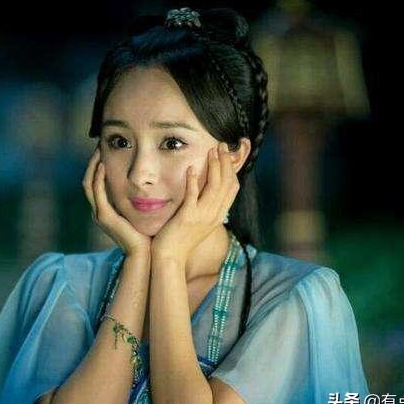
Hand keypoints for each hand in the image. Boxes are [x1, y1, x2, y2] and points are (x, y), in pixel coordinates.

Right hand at [82, 145, 151, 256]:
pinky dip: (98, 178)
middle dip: (92, 162)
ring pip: (89, 184)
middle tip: (98, 144)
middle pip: (88, 180)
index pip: (95, 183)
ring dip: (93, 166)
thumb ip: (139, 200)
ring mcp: (99, 214)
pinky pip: (97, 192)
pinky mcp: (104, 217)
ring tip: (98, 150)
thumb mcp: (141, 213)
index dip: (97, 166)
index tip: (105, 150)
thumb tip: (149, 184)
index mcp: (106, 210)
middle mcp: (99, 211)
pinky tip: (103, 165)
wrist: (146, 254)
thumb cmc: (147, 234)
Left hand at [151, 142, 239, 261]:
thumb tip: (209, 193)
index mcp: (218, 215)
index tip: (227, 154)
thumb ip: (206, 208)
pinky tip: (192, 168)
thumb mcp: (200, 223)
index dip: (232, 169)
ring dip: (214, 166)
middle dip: (226, 162)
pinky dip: (194, 181)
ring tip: (212, 150)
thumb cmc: (182, 240)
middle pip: (227, 184)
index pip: (233, 188)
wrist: (170, 258)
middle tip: (221, 145)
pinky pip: (193, 196)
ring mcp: (202, 216)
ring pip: (214, 187)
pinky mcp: (187, 217)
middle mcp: (214, 215)